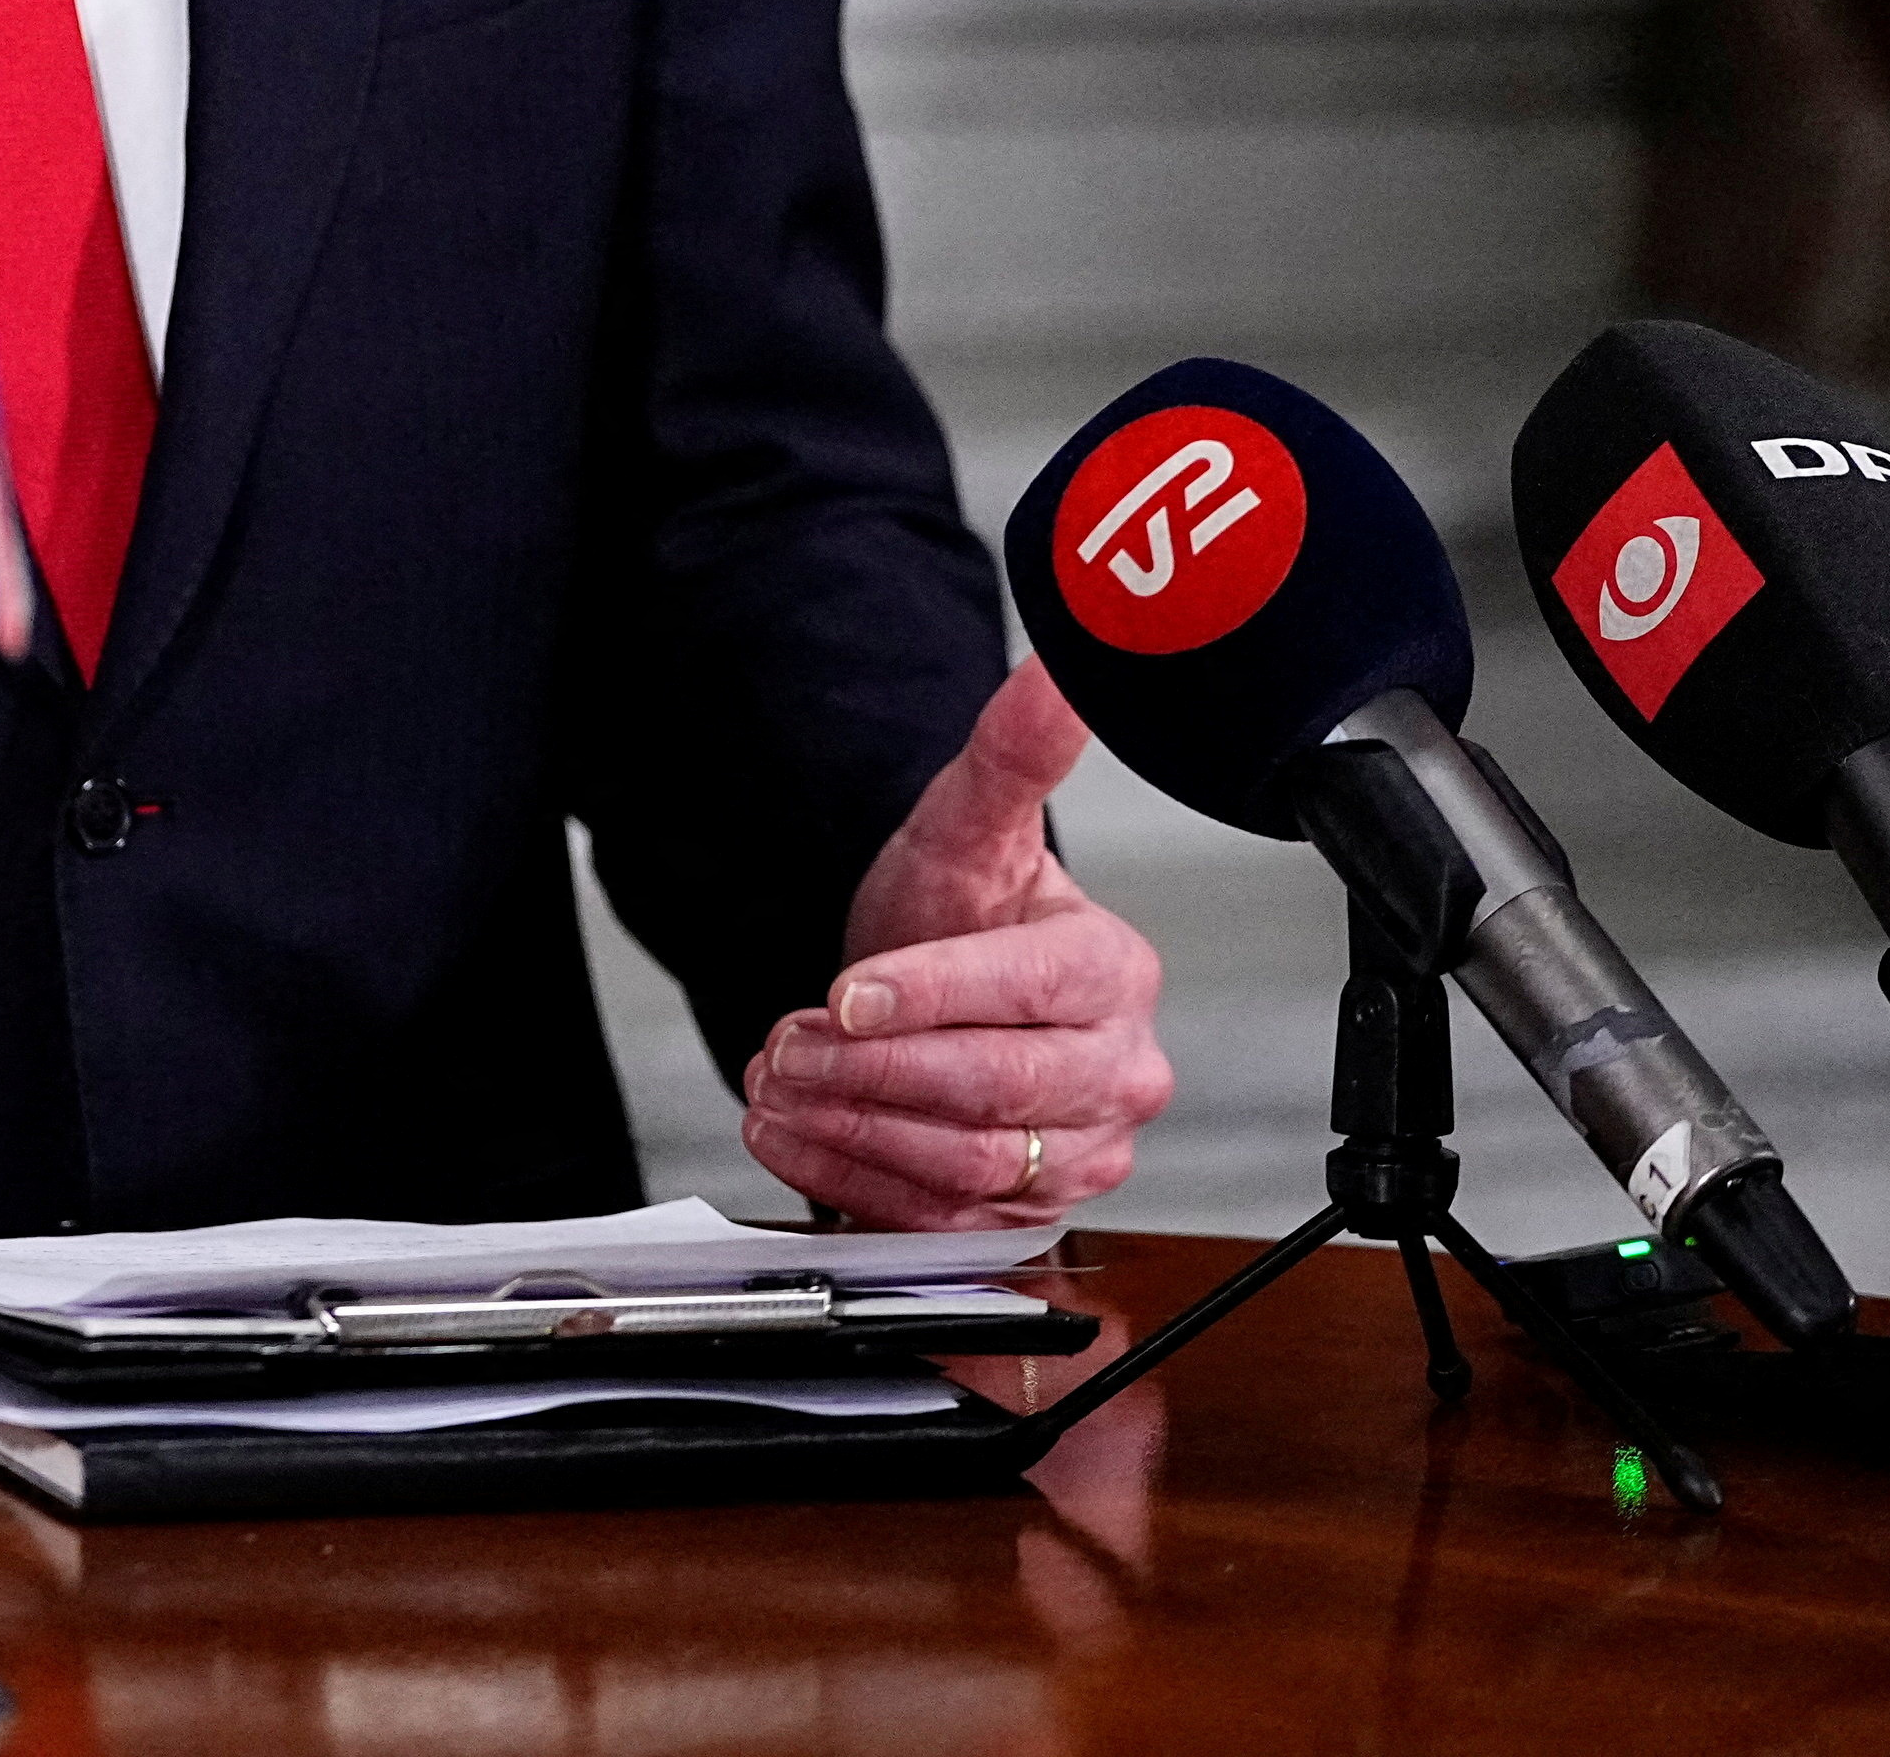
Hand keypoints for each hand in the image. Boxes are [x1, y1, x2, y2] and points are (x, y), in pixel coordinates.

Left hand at [742, 657, 1169, 1227]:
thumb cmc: (960, 907)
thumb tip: (1054, 671)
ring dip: (852, 1127)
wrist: (931, 985)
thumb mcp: (968, 824)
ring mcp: (1076, 1153)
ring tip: (774, 1083)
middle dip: (875, 1070)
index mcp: (1113, 975)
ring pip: (965, 1164)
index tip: (846, 991)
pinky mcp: (1023, 1212)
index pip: (1029, 992)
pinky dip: (850, 1180)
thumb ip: (1012, 753)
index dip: (932, 995)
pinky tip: (790, 1135)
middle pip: (997, 1091)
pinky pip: (939, 1218)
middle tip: (786, 1042)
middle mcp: (1115, 1074)